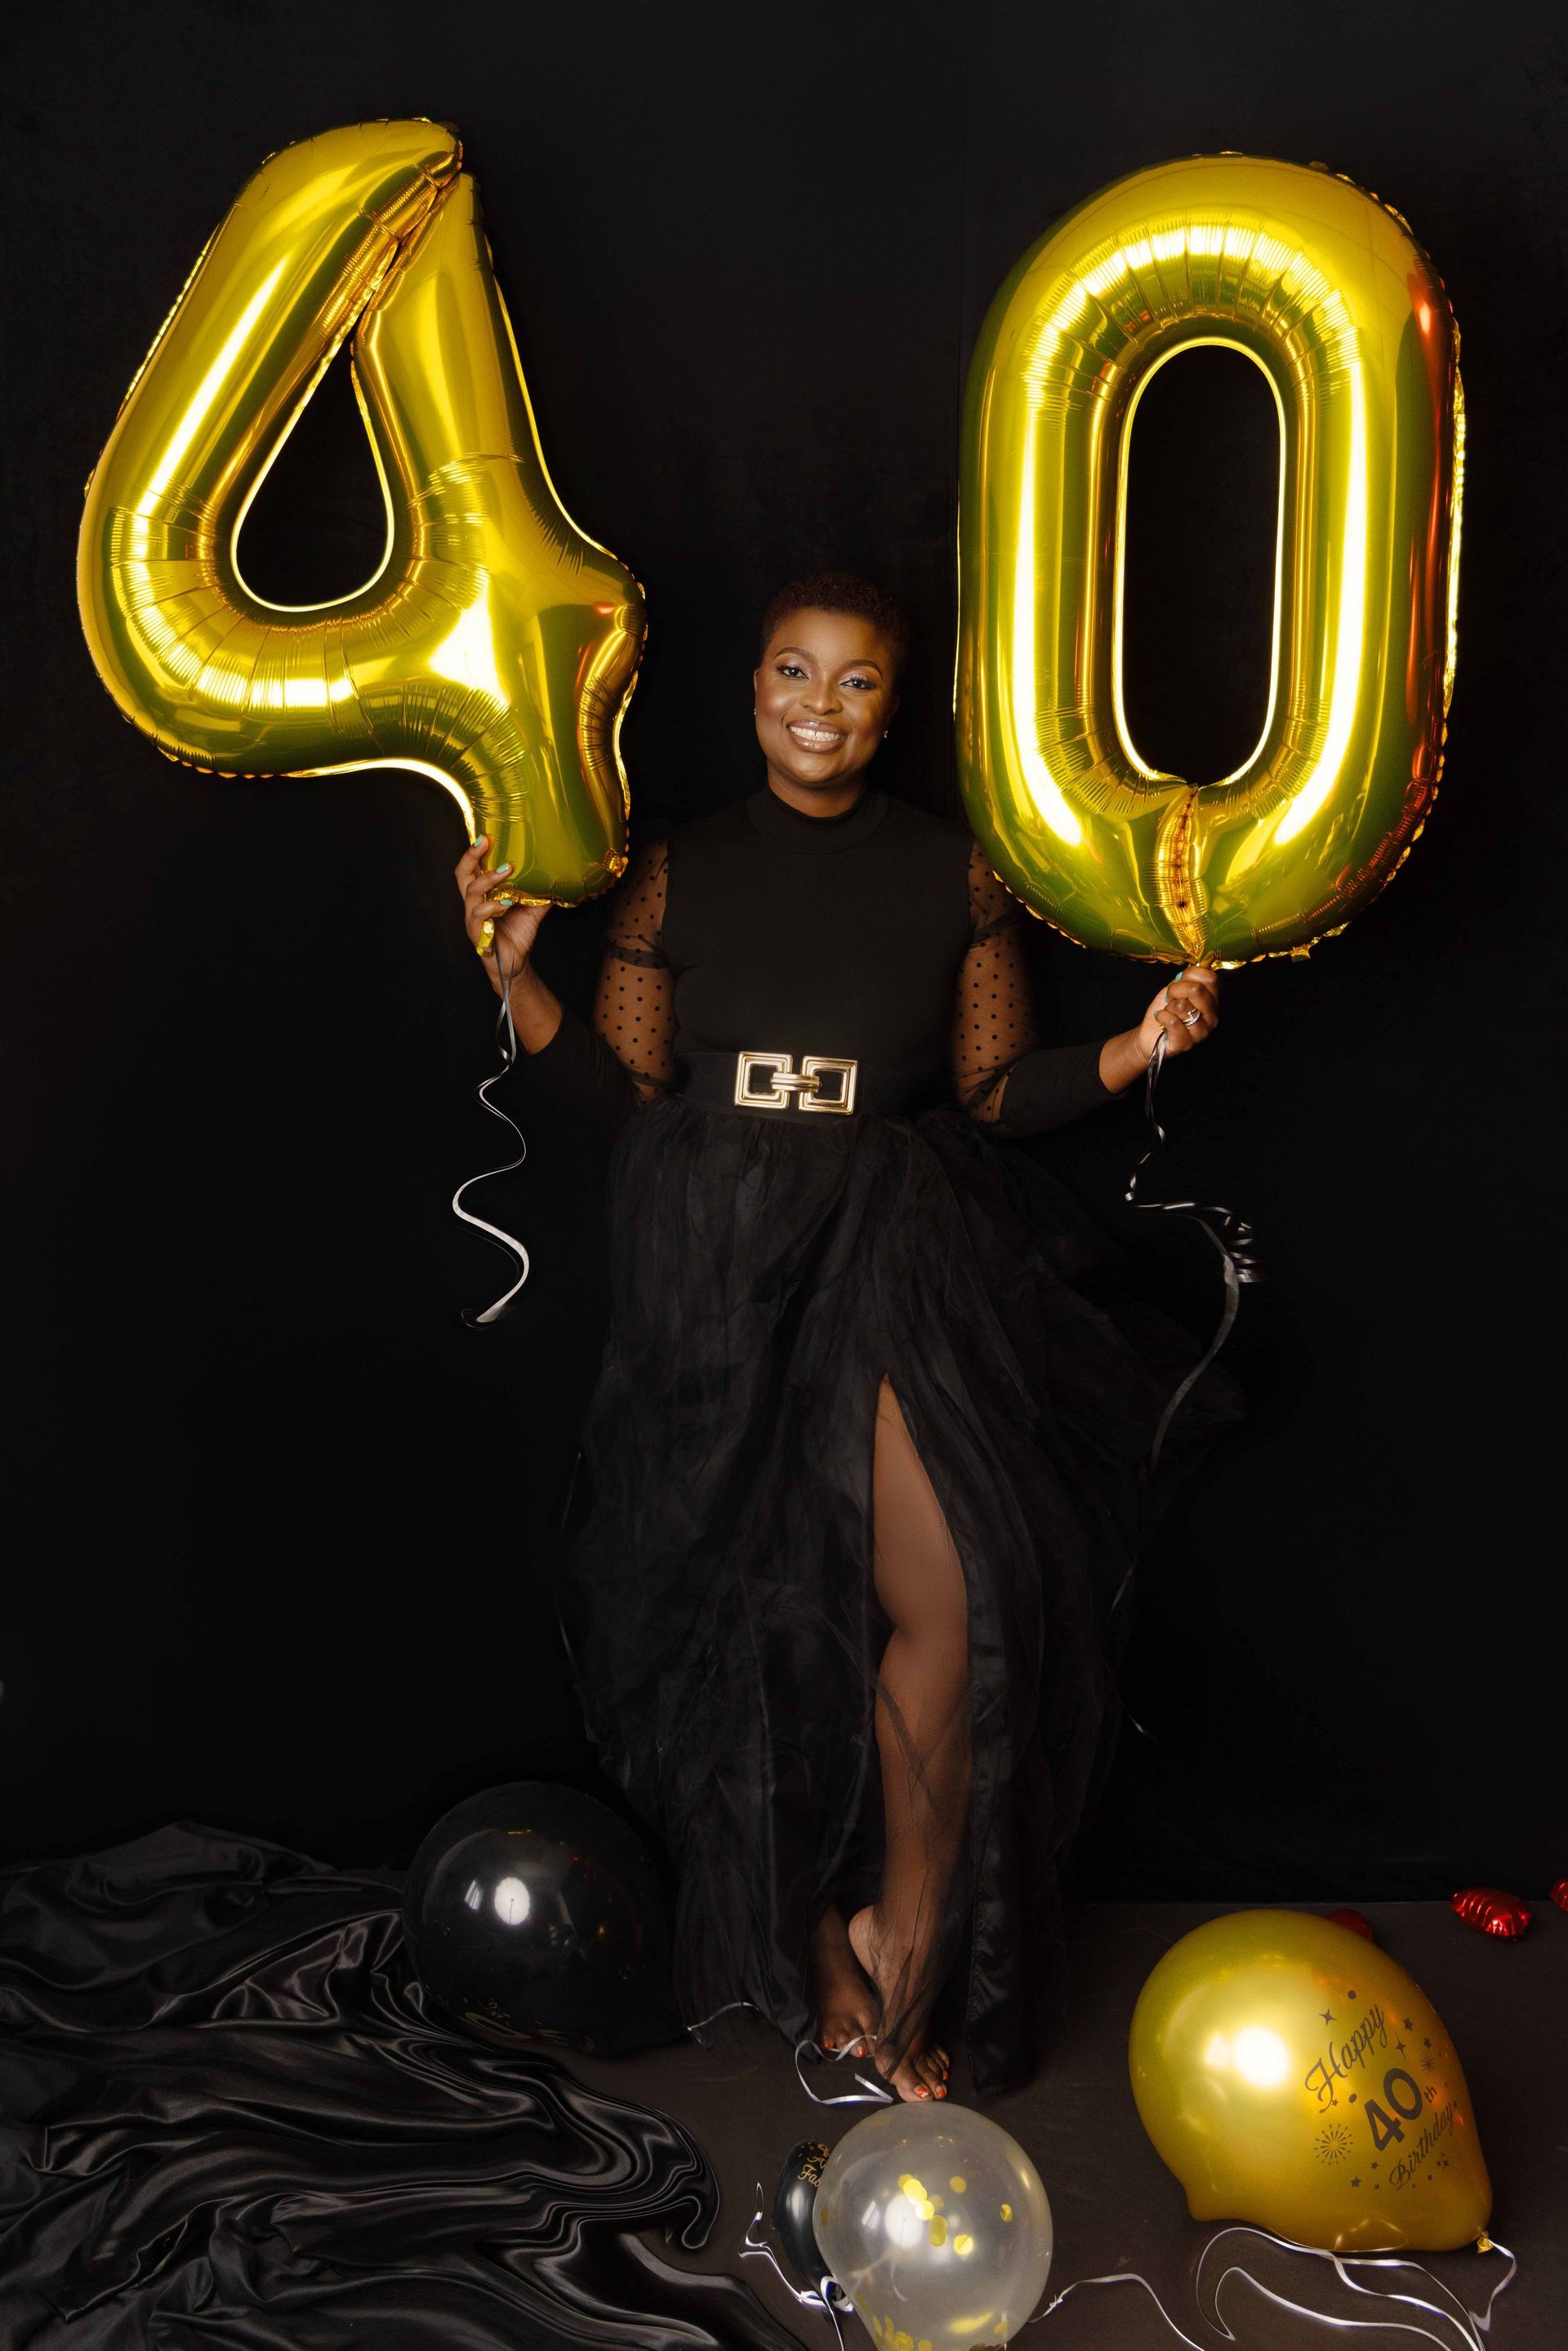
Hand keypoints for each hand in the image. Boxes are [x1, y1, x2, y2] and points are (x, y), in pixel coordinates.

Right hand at [455, 835, 549, 995]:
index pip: (471, 869)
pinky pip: (479, 916)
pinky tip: (506, 903)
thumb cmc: (518, 933)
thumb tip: (557, 877)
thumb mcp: (532, 910)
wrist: (517, 963)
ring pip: (471, 893)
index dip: (474, 853)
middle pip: (462, 875)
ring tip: (507, 871)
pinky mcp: (477, 934)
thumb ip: (540, 894)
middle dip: (471, 856)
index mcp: (482, 895)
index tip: (486, 836)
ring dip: (488, 879)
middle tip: (485, 842)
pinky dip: (492, 907)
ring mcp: (473, 918)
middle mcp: (474, 903)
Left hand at [1136, 967, 1218, 1059]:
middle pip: (1197, 989)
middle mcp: (1212, 1017)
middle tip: (1171, 1000)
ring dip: (1168, 1007)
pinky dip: (1161, 1016)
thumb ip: (1186, 980)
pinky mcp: (1186, 1043)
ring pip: (1182, 1005)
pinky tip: (1161, 1020)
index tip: (1180, 985)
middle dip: (1176, 990)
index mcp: (1212, 1001)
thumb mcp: (1176, 990)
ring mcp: (1201, 1032)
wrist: (1149, 1034)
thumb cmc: (1165, 1011)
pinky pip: (1173, 1021)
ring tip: (1169, 1013)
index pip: (1210, 978)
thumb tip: (1192, 968)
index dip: (1190, 975)